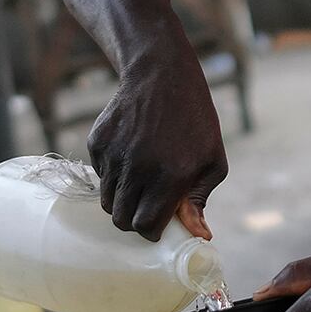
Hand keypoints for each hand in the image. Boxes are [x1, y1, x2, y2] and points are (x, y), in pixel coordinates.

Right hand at [87, 61, 225, 240]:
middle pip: (121, 220)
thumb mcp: (212, 161)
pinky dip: (113, 175)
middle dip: (134, 221)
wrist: (162, 75)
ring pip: (107, 201)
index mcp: (170, 177)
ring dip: (123, 200)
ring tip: (141, 181)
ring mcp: (114, 155)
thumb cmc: (195, 121)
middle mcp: (138, 168)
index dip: (151, 231)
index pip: (145, 227)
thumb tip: (198, 235)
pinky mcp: (97, 142)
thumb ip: (200, 200)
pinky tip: (131, 155)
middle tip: (147, 208)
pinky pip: (100, 176)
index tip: (158, 225)